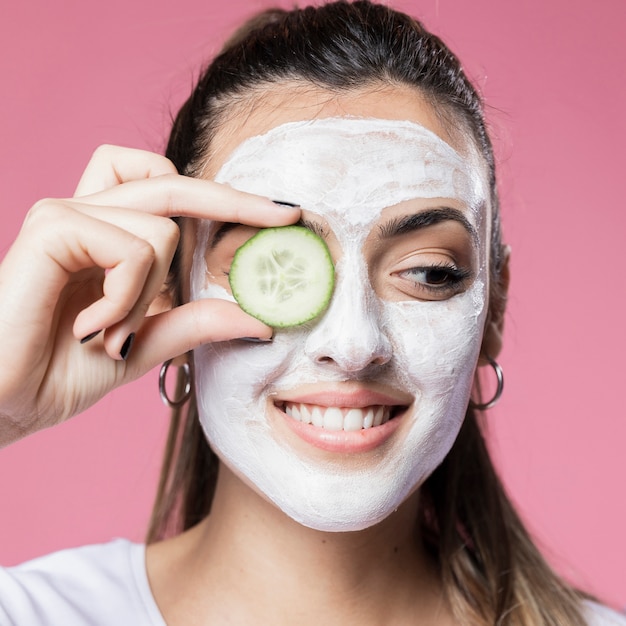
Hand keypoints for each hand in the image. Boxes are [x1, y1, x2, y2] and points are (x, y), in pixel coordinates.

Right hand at [0, 145, 299, 445]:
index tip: (279, 211)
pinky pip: (132, 247)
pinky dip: (126, 295)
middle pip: (173, 181)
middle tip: (290, 216)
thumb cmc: (58, 372)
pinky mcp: (51, 226)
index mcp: (106, 234)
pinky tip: (92, 328)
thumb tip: (258, 320)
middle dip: (238, 199)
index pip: (169, 189)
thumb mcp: (143, 347)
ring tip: (111, 333)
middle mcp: (86, 212)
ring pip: (161, 226)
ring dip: (149, 292)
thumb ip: (193, 324)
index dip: (222, 194)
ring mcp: (67, 214)